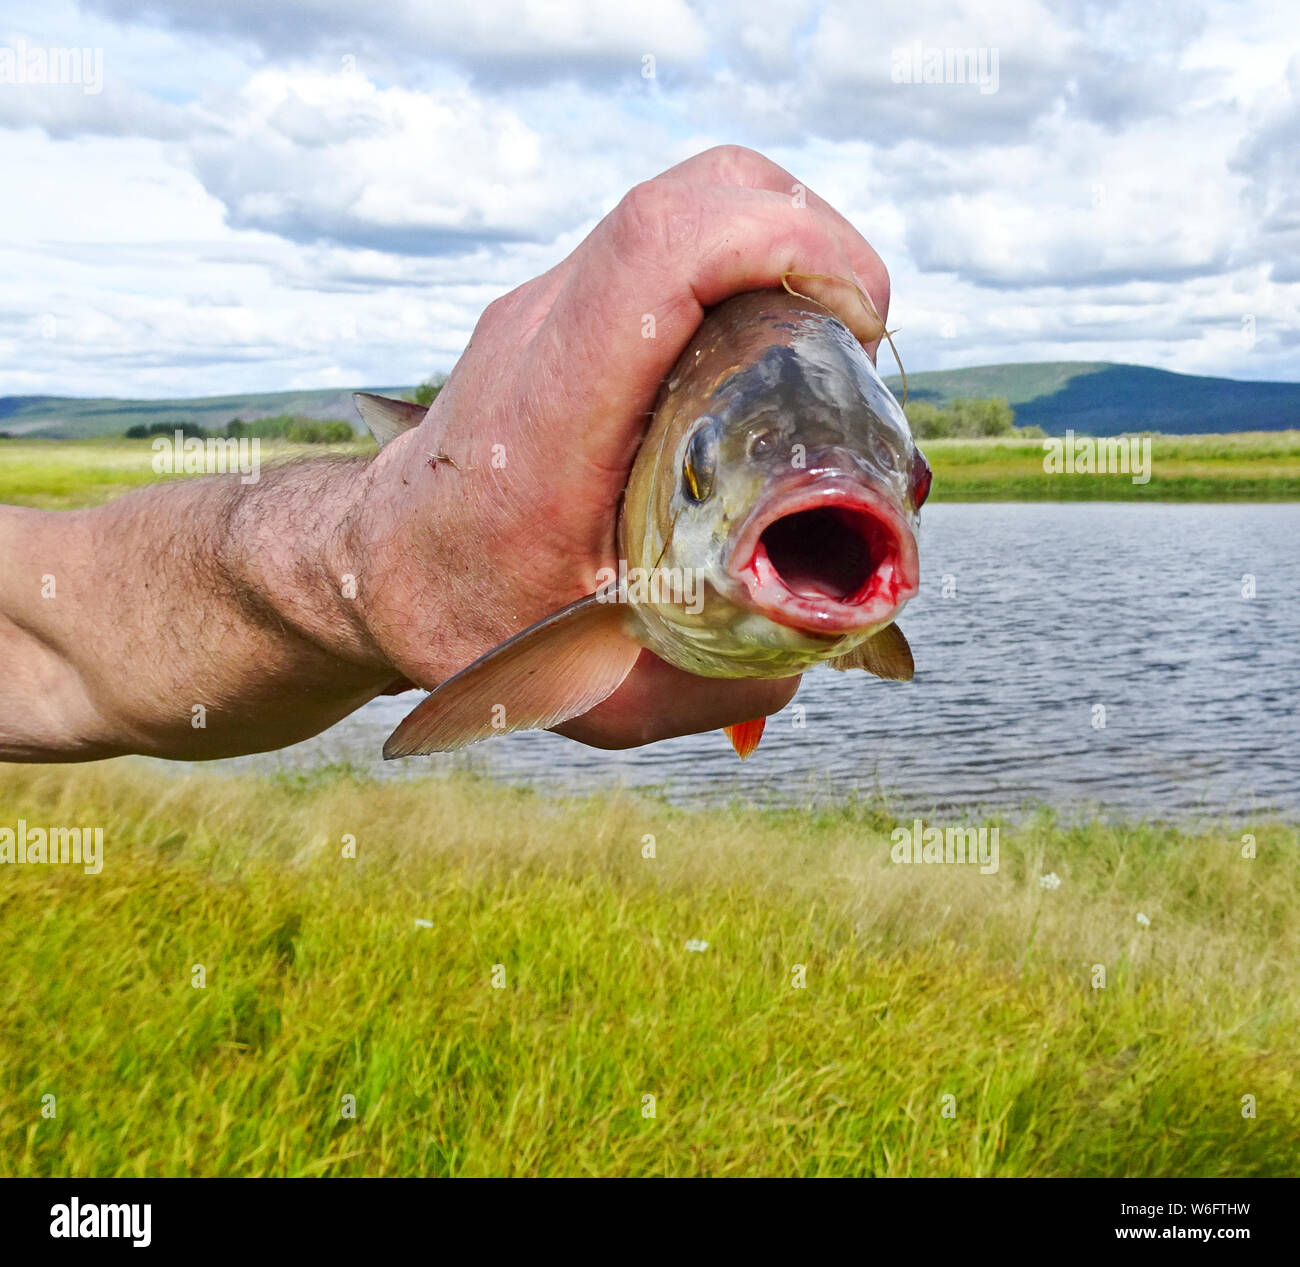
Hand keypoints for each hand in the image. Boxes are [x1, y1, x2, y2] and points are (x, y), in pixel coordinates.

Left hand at [351, 146, 891, 748]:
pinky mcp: (562, 305)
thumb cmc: (475, 627)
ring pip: (689, 199)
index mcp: (549, 421)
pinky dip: (744, 265)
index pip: (660, 251)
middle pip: (693, 193)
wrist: (375, 567)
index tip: (858, 324)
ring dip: (784, 246)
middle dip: (813, 237)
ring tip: (825, 347)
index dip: (788, 245)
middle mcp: (541, 334)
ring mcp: (545, 304)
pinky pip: (669, 239)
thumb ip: (721, 680)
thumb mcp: (599, 689)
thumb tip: (828, 629)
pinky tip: (766, 355)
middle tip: (856, 343)